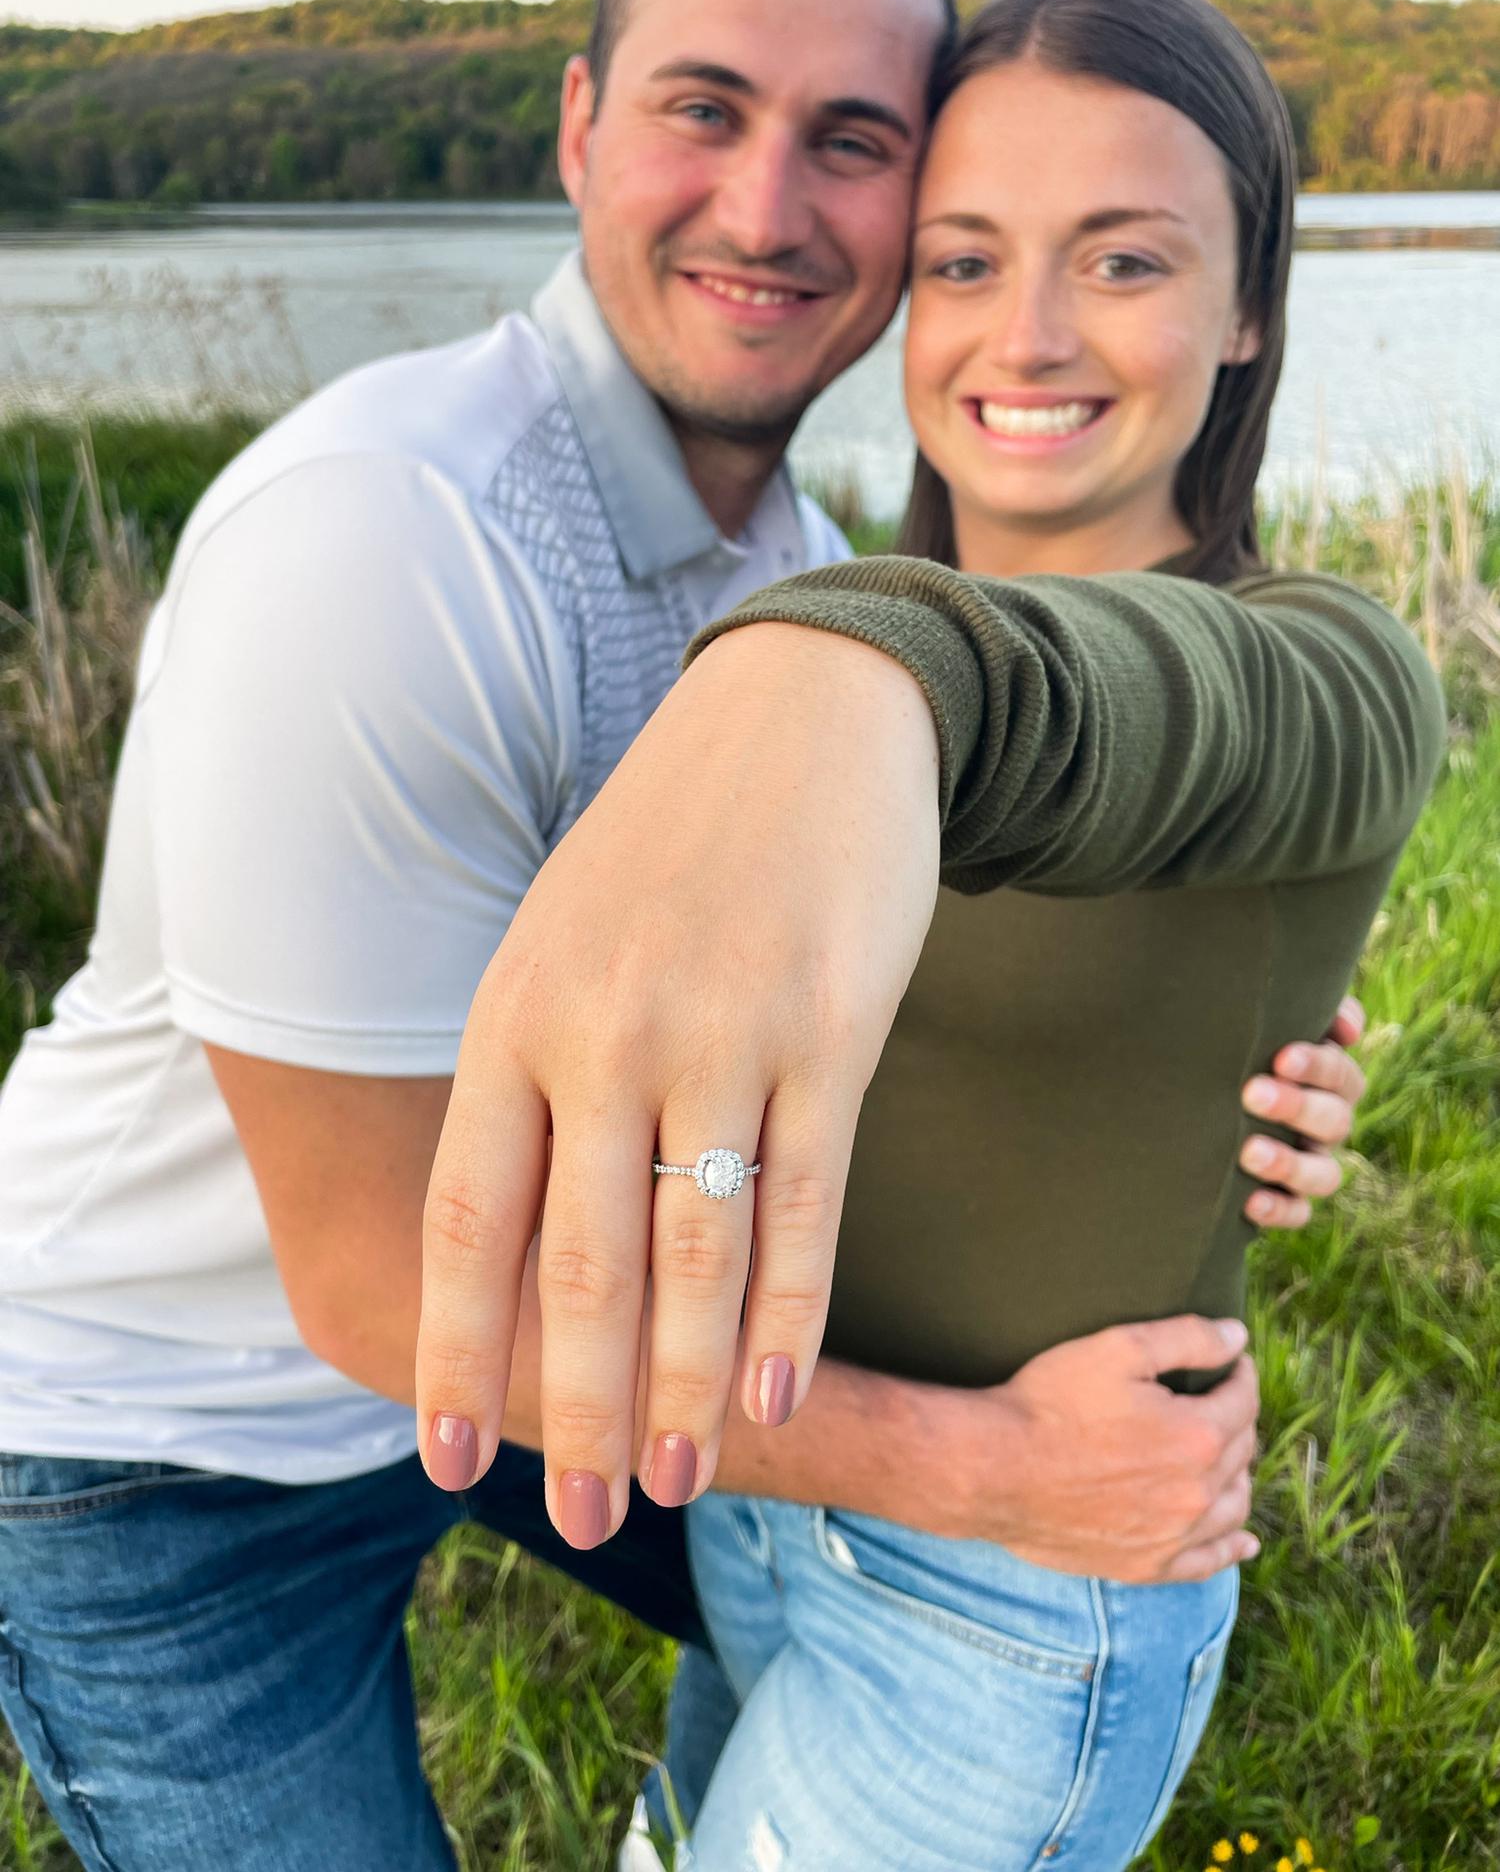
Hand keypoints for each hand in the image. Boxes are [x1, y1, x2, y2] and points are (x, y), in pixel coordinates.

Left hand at [415, 624, 940, 1544]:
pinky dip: (787, 1313)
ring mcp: (723, 1033)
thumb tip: (511, 1250)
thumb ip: (532, 1082)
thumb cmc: (668, 852)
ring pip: (698, 1254)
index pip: (472, 1219)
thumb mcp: (560, 945)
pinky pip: (806, 1202)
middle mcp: (607, 1034)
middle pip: (585, 1265)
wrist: (804, 722)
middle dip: (578, 1410)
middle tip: (582, 1518)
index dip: (455, 1350)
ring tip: (673, 1486)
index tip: (443, 1456)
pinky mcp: (833, 1031)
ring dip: (685, 1391)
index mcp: (517, 1016)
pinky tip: (770, 1397)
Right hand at [965, 1315, 1260, 1582]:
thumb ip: (1187, 1339)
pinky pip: (1209, 1562)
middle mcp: (1197, 1492)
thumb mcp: (1117, 1348)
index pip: (1242, 1400)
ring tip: (1222, 1454)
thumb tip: (1238, 1337)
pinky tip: (1242, 1540)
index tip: (1228, 1362)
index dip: (1238, 1374)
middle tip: (1215, 1399)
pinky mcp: (1147, 1565)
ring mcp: (1174, 1536)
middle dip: (1236, 1418)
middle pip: (1241, 1451)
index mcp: (1197, 1435)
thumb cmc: (1050, 1402)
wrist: (994, 1468)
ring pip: (1234, 1505)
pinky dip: (1232, 1547)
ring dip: (1237, 1475)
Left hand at [1238, 994, 1366, 1228]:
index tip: (1281, 1057)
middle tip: (1252, 1093)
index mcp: (1325, 1080)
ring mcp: (1309, 1164)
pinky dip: (1279, 1210)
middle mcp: (1325, 1123)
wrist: (1191, 1099)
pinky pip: (1297, 1214)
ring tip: (1249, 1152)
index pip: (1340, 1073)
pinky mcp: (1286, 1200)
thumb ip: (1296, 1005)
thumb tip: (1347, 1024)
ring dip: (1290, 1164)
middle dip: (1297, 1106)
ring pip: (1324, 1175)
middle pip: (1334, 1119)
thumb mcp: (1256, 1020)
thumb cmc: (1233, 1046)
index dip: (1320, 1065)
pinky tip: (1250, 1203)